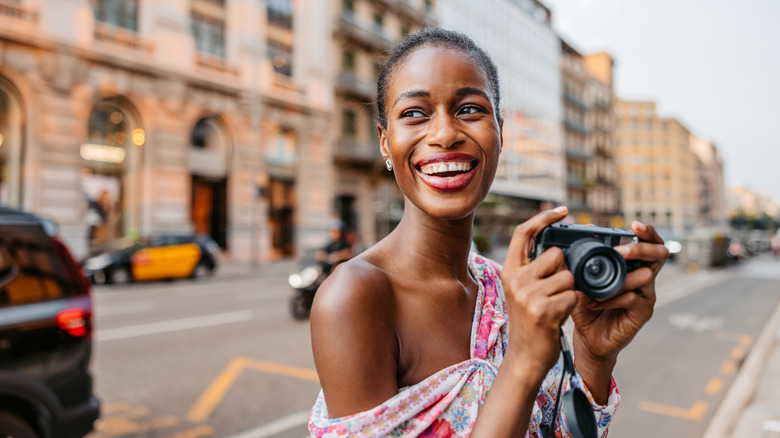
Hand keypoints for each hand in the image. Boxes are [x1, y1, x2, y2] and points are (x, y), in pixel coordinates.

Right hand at [501, 207, 577, 376]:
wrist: (525, 357)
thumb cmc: (531, 322)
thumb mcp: (523, 290)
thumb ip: (534, 268)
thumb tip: (559, 246)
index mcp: (509, 271)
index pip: (524, 233)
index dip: (544, 218)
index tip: (562, 211)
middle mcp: (516, 279)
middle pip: (555, 255)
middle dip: (565, 271)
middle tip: (555, 292)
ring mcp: (528, 295)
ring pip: (568, 277)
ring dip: (570, 292)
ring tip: (556, 308)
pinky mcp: (544, 310)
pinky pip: (573, 295)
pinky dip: (573, 306)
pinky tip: (559, 317)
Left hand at [571, 221, 667, 362]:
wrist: (588, 337)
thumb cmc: (587, 306)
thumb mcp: (582, 279)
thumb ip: (586, 258)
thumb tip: (587, 229)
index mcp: (633, 266)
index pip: (650, 243)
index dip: (648, 232)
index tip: (635, 225)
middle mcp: (644, 277)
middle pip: (659, 254)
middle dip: (640, 248)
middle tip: (620, 252)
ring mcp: (646, 295)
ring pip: (646, 276)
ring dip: (621, 278)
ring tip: (597, 287)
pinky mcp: (643, 312)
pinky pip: (633, 298)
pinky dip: (612, 298)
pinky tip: (595, 302)